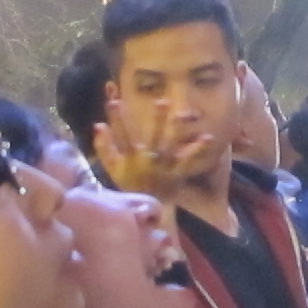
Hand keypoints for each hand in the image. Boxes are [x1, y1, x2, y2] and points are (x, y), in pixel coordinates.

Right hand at [93, 98, 215, 200]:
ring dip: (177, 131)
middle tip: (162, 102)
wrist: (147, 206)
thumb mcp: (112, 167)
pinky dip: (197, 149)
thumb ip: (104, 147)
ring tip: (183, 115)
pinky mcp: (177, 172)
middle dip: (157, 120)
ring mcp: (165, 166)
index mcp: (131, 158)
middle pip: (153, 138)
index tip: (114, 101)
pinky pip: (189, 160)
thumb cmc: (128, 182)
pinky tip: (208, 137)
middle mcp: (148, 161)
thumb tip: (99, 125)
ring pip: (171, 146)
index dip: (118, 119)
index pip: (122, 135)